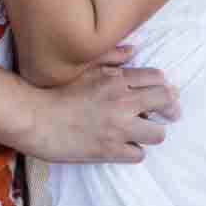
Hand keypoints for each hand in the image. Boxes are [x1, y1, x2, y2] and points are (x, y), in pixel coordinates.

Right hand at [27, 58, 177, 163]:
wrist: (36, 119)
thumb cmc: (58, 92)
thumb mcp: (86, 68)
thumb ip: (111, 57)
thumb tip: (133, 50)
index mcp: (117, 80)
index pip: (158, 79)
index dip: (164, 88)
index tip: (164, 96)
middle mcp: (122, 101)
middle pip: (165, 102)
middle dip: (169, 109)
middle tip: (166, 116)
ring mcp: (118, 128)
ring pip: (158, 134)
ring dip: (151, 133)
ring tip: (141, 133)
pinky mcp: (109, 151)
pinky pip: (138, 154)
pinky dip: (132, 151)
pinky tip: (123, 147)